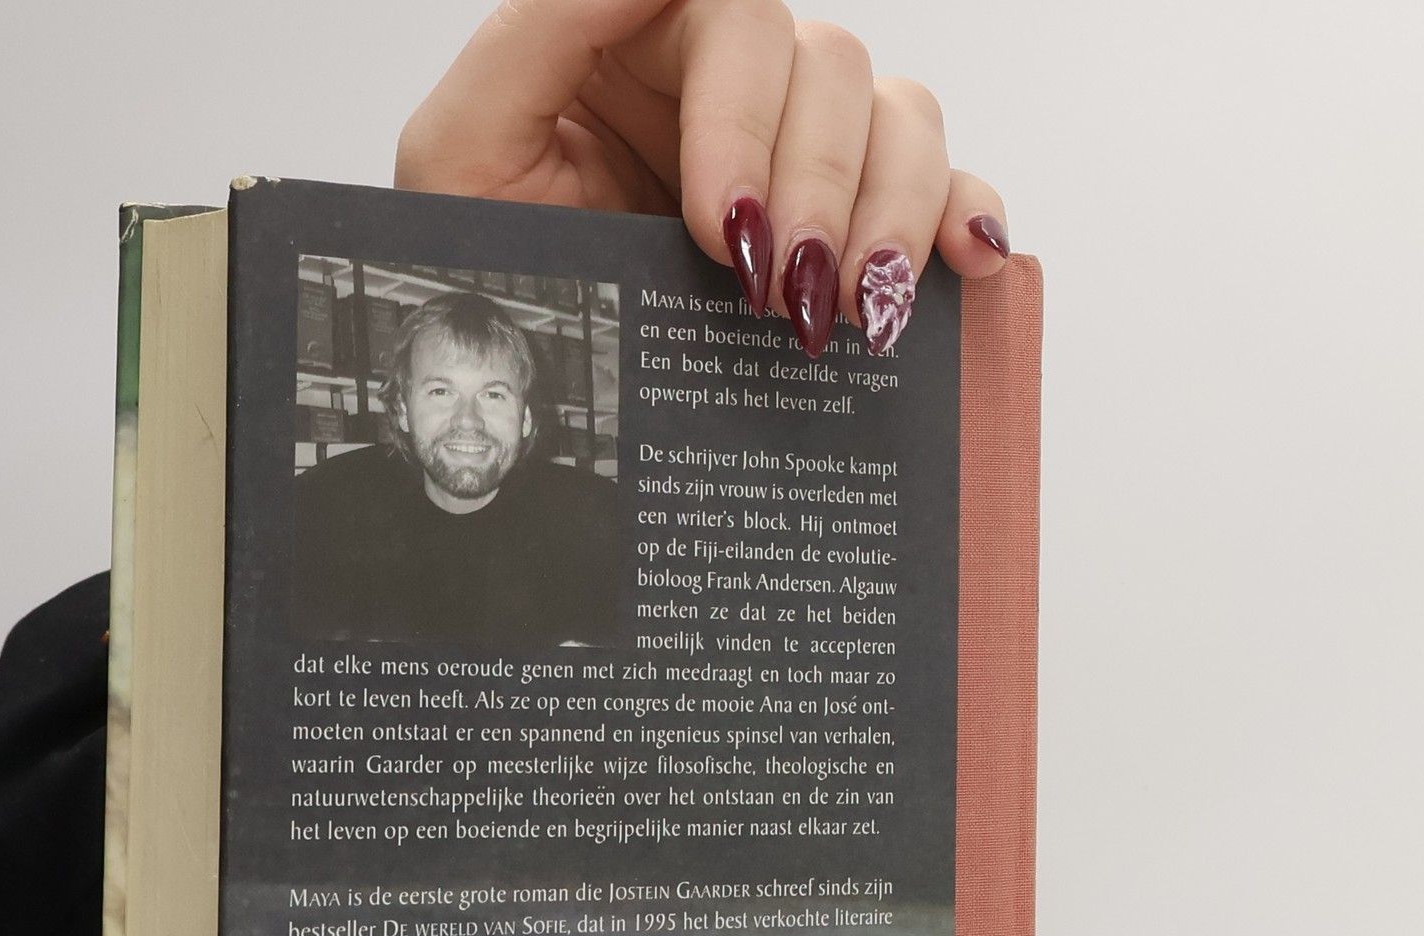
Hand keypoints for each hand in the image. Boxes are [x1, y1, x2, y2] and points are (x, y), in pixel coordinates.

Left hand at [396, 0, 1010, 358]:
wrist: (511, 408)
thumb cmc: (474, 284)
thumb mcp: (460, 153)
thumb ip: (542, 28)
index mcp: (640, 48)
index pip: (737, 16)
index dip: (746, 116)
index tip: (723, 228)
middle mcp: (726, 91)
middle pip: (830, 67)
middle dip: (819, 187)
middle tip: (786, 295)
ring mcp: (794, 159)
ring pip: (898, 118)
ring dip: (893, 211)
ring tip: (855, 308)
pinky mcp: (843, 231)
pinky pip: (942, 189)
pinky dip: (963, 217)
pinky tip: (956, 268)